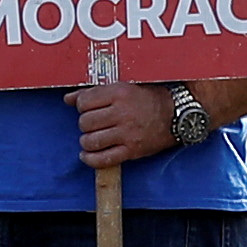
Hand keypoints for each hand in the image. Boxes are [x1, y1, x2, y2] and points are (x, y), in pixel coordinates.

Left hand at [72, 80, 197, 168]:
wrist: (178, 114)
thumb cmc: (150, 98)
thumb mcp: (124, 87)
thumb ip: (94, 92)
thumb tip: (68, 98)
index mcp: (120, 93)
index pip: (84, 102)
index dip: (82, 105)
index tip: (88, 107)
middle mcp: (122, 113)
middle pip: (85, 122)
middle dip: (85, 123)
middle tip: (93, 122)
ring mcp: (127, 134)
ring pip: (90, 141)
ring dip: (87, 140)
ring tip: (93, 137)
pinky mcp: (132, 151)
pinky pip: (103, 160)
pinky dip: (91, 159)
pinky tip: (88, 154)